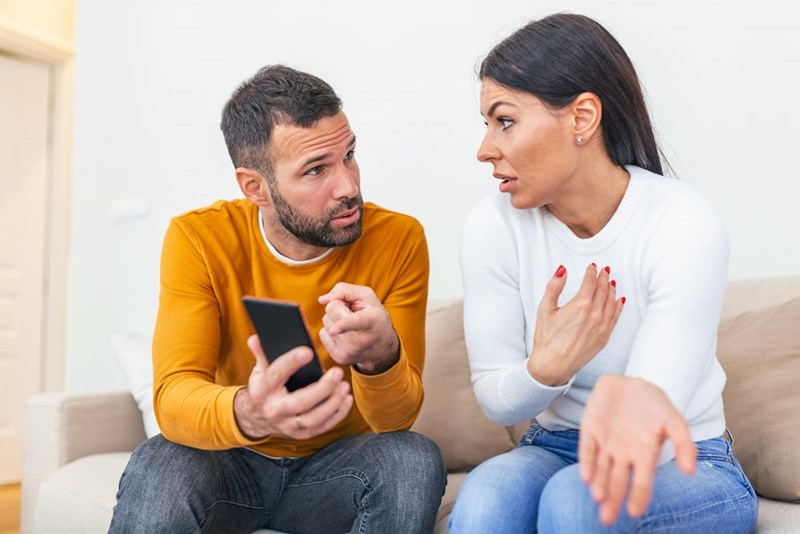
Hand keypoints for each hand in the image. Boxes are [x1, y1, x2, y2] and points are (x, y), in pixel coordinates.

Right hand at [234, 334, 353, 439]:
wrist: (257, 417)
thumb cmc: (264, 386)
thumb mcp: (260, 369)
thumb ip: (262, 353)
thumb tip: (256, 338)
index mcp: (262, 390)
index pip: (276, 375)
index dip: (291, 362)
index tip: (309, 351)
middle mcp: (274, 410)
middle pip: (299, 403)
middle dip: (321, 389)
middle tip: (337, 373)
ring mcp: (287, 425)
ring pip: (312, 419)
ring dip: (332, 403)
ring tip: (344, 386)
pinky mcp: (300, 434)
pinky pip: (322, 427)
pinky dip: (337, 414)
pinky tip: (346, 398)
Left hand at [318, 282, 398, 373]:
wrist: (382, 345)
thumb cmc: (373, 316)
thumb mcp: (367, 296)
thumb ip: (345, 290)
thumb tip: (322, 300)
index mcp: (371, 321)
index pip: (354, 322)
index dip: (343, 325)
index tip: (333, 330)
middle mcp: (360, 339)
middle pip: (331, 310)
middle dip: (338, 306)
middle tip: (352, 313)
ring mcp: (349, 351)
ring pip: (326, 321)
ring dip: (335, 319)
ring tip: (351, 325)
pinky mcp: (340, 357)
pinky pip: (322, 334)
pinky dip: (331, 330)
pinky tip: (345, 334)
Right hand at [529, 264, 624, 384]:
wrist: (553, 365)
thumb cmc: (547, 339)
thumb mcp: (544, 309)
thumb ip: (554, 286)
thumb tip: (562, 270)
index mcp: (580, 305)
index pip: (590, 282)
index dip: (591, 272)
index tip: (592, 267)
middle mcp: (595, 315)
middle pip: (603, 290)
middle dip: (603, 278)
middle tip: (604, 270)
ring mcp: (602, 327)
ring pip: (611, 302)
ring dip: (611, 290)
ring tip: (611, 281)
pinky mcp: (604, 337)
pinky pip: (615, 317)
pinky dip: (618, 306)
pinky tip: (619, 300)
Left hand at [579, 374, 696, 525]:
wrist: (632, 382)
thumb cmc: (655, 405)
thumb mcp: (674, 421)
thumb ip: (684, 444)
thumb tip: (689, 471)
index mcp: (645, 455)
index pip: (642, 482)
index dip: (638, 496)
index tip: (634, 512)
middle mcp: (623, 454)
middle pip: (617, 482)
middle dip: (612, 500)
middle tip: (606, 519)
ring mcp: (606, 443)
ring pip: (601, 468)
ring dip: (599, 483)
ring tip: (599, 497)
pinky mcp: (590, 430)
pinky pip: (587, 449)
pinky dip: (587, 462)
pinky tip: (586, 476)